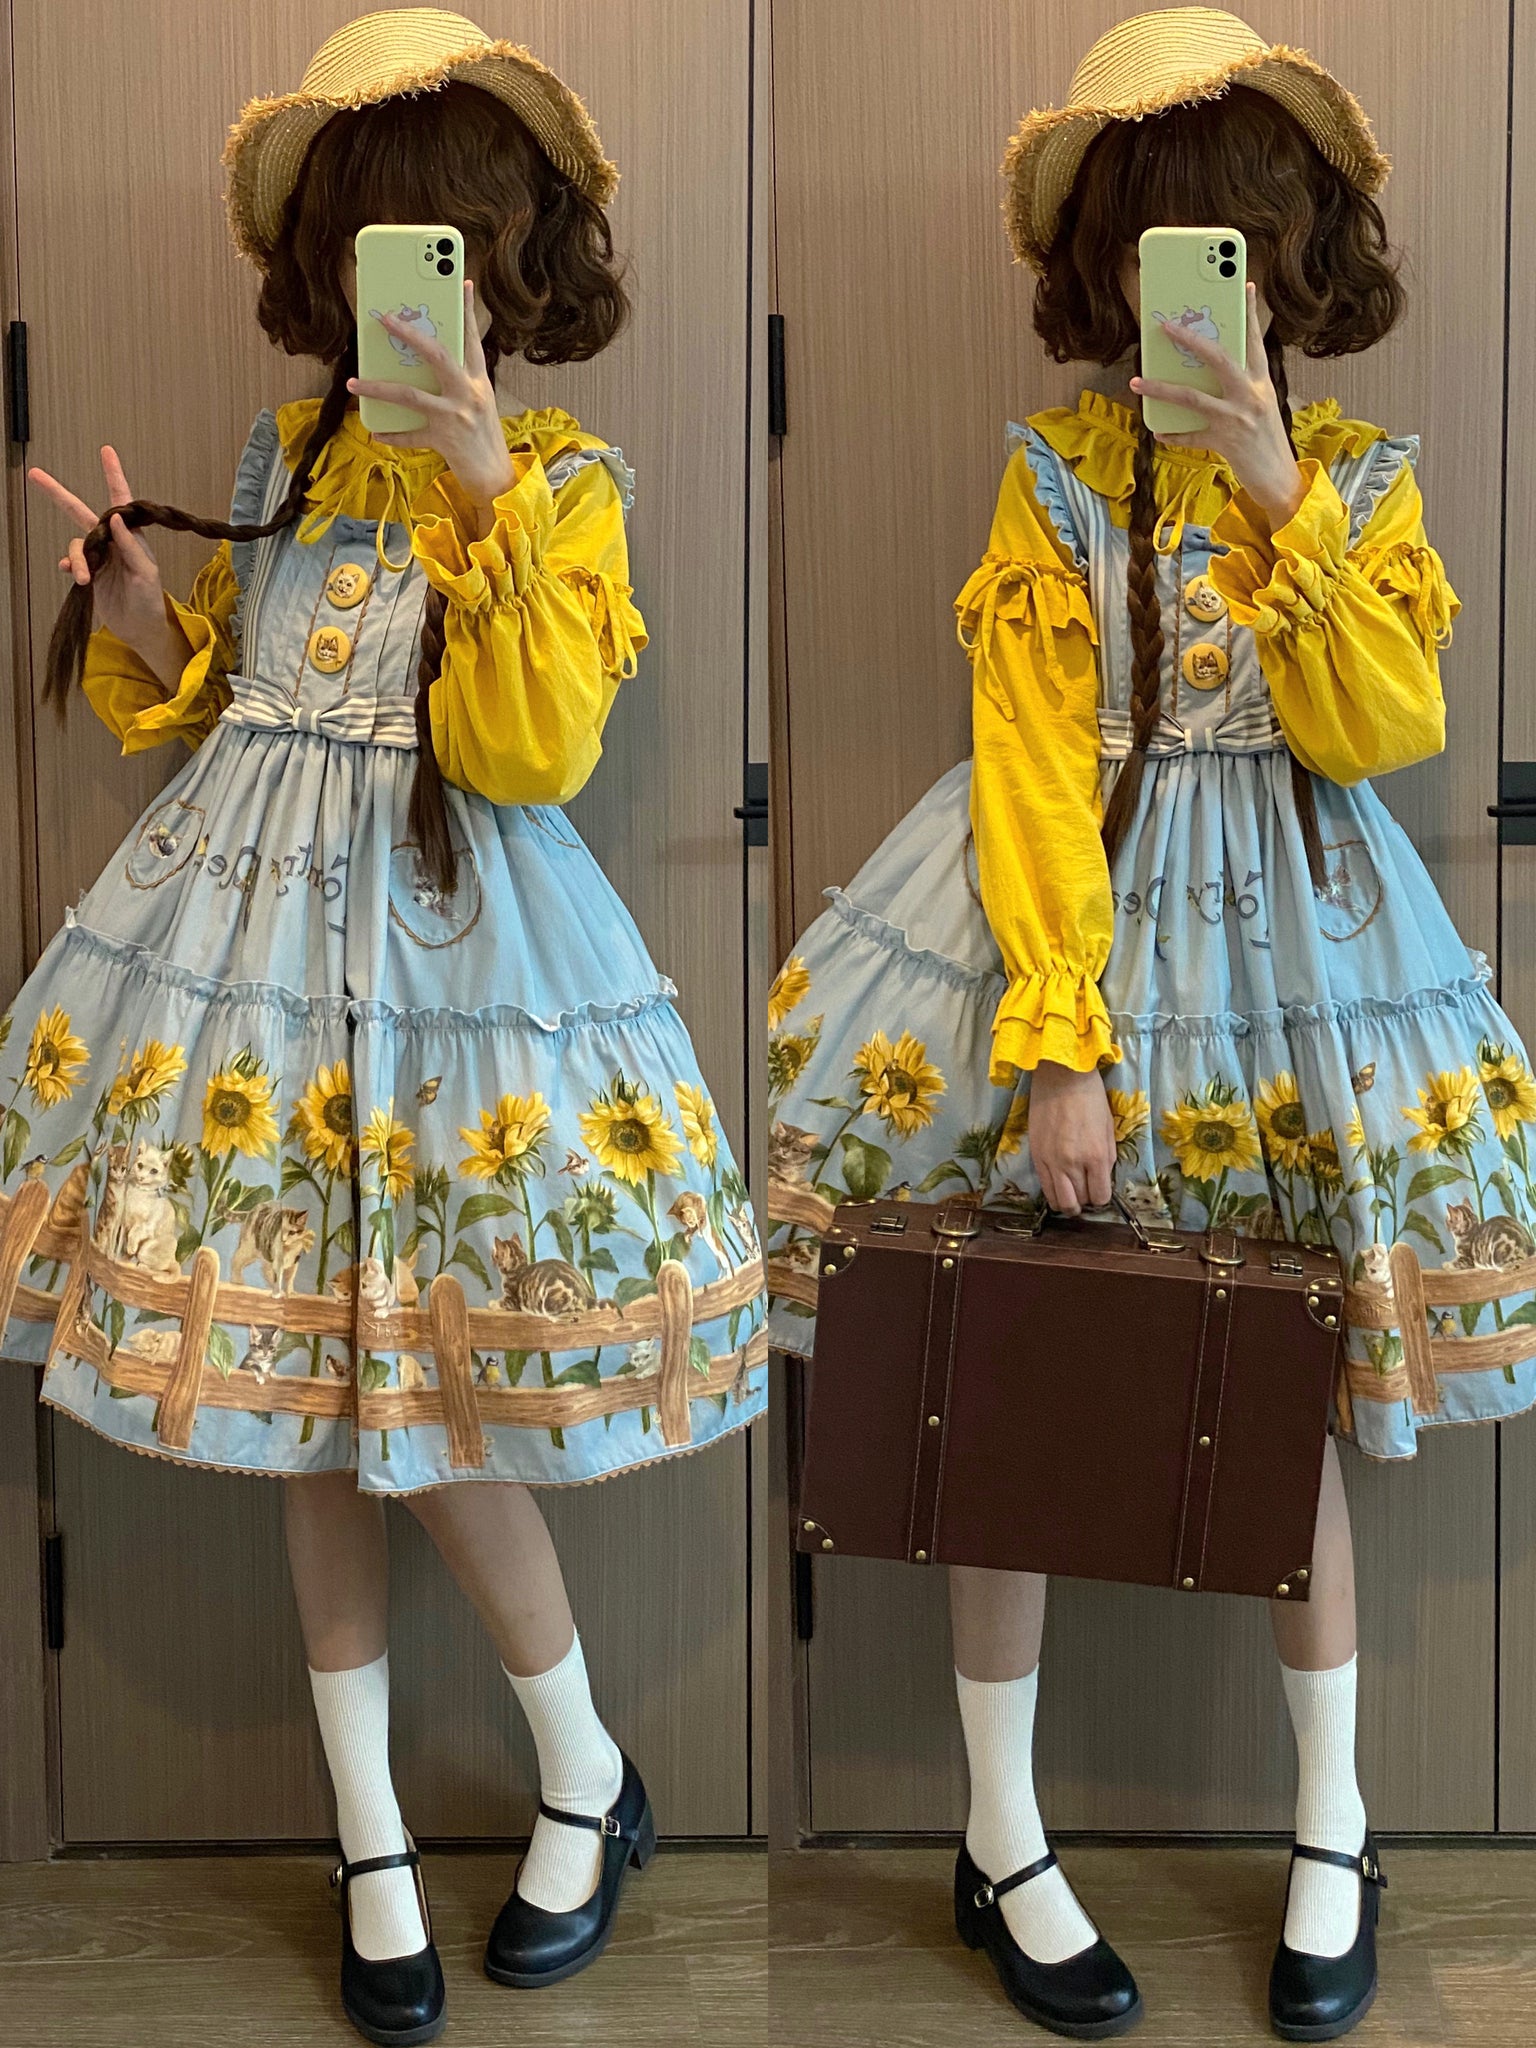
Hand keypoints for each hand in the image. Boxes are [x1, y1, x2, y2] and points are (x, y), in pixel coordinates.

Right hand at [27, 446, 190, 684]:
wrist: (139, 628)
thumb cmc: (150, 601)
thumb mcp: (146, 574)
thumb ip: (131, 546)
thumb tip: (117, 517)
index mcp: (131, 536)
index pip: (121, 500)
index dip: (113, 475)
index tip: (107, 452)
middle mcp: (113, 541)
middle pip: (81, 512)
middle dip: (58, 494)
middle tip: (35, 475)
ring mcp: (99, 556)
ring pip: (77, 544)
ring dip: (78, 560)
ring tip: (85, 579)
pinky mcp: (90, 572)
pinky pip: (72, 562)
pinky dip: (72, 567)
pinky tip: (76, 575)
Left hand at [349, 281, 512, 533]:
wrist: (496, 478)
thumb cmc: (484, 437)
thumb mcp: (479, 403)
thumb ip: (459, 380)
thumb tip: (427, 359)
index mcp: (479, 381)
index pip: (472, 339)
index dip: (467, 311)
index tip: (461, 283)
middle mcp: (468, 395)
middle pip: (437, 356)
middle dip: (409, 334)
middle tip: (382, 318)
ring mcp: (455, 418)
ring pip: (410, 395)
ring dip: (378, 387)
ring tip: (353, 381)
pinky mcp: (443, 441)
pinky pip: (410, 435)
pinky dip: (391, 434)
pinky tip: (375, 432)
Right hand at [1026, 1061, 1115, 1216]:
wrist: (1061, 1076)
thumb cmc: (1090, 1097)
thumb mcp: (1108, 1128)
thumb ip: (1107, 1157)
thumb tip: (1102, 1177)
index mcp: (1097, 1157)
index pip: (1100, 1197)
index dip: (1101, 1198)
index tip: (1100, 1190)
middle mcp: (1073, 1164)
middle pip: (1079, 1202)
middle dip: (1085, 1201)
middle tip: (1086, 1191)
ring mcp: (1051, 1162)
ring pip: (1059, 1201)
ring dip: (1068, 1202)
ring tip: (1071, 1194)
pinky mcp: (1036, 1155)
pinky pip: (1044, 1186)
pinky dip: (1053, 1191)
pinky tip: (1058, 1184)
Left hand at [1129, 282, 1306, 529]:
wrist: (1279, 478)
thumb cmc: (1266, 440)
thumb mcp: (1261, 406)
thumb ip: (1241, 386)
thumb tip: (1208, 369)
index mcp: (1262, 383)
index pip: (1255, 341)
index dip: (1250, 313)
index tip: (1245, 286)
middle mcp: (1251, 396)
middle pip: (1219, 359)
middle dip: (1190, 340)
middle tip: (1165, 327)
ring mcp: (1237, 420)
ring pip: (1192, 397)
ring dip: (1161, 388)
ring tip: (1137, 380)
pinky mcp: (1224, 443)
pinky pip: (1190, 436)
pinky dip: (1173, 435)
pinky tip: (1158, 432)